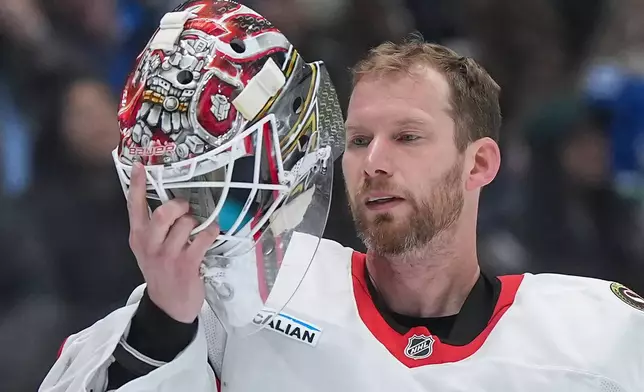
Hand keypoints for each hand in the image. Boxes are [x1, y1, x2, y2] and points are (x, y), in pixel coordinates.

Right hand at [127, 162, 219, 322]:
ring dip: (197, 222)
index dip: (138, 185)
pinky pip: (203, 238)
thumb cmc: (161, 271)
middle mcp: (150, 245)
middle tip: (185, 208)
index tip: (140, 165)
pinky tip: (210, 235)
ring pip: (186, 224)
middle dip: (178, 205)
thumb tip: (170, 200)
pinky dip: (211, 232)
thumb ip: (153, 227)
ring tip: (198, 230)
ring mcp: (168, 256)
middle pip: (163, 214)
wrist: (168, 306)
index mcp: (138, 237)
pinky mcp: (187, 264)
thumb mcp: (149, 249)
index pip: (134, 206)